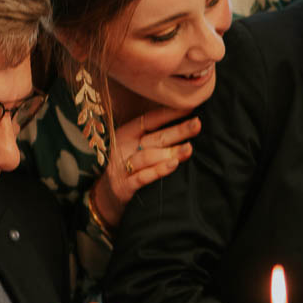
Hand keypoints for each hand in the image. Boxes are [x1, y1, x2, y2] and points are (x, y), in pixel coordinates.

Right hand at [91, 105, 201, 228]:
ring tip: (189, 148)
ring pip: (148, 157)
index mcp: (127, 133)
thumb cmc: (128, 166)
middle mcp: (124, 147)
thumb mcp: (136, 147)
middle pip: (154, 138)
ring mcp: (123, 167)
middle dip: (177, 131)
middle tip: (197, 125)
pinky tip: (173, 165)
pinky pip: (142, 177)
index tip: (190, 108)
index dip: (169, 114)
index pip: (150, 120)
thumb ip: (156, 137)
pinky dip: (157, 171)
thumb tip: (186, 124)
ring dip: (169, 152)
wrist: (106, 195)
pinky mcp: (124, 186)